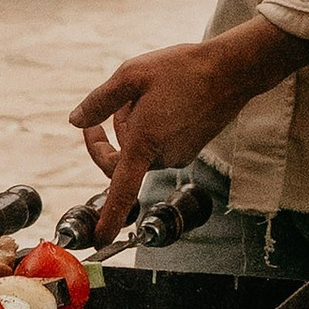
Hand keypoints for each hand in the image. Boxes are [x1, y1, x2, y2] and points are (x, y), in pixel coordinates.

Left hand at [71, 23, 292, 248]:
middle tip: (119, 99)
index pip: (121, 190)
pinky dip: (152, 125)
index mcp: (144, 143)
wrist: (232, 70)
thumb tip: (76, 120)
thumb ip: (99, 101)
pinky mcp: (190, 148)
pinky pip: (159, 143)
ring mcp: (179, 154)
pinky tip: (165, 97)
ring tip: (148, 90)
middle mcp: (163, 156)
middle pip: (122, 157)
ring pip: (141, 147)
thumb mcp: (132, 75)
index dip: (109, 217)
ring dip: (134, 123)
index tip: (100, 239)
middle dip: (113, 130)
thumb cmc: (182, 70)